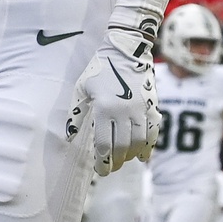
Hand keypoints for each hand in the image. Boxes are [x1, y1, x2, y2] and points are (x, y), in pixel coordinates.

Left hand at [67, 24, 159, 174]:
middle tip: (109, 170)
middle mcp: (124, 110)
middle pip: (122, 146)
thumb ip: (76, 115)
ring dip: (131, 156)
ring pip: (139, 142)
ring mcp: (141, 109)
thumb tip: (69, 138)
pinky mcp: (153, 106)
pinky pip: (153, 132)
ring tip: (122, 161)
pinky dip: (149, 146)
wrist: (125, 50)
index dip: (103, 161)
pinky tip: (143, 157)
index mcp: (105, 108)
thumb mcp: (81, 90)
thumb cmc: (99, 70)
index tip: (100, 170)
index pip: (105, 143)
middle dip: (115, 162)